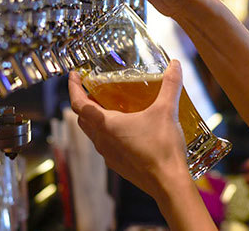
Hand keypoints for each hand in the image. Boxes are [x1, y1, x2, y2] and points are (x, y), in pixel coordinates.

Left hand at [68, 60, 189, 199]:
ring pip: (93, 133)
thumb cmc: (162, 148)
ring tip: (109, 106)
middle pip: (83, 118)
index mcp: (106, 125)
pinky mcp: (118, 165)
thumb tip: (175, 64)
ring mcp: (108, 155)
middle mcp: (102, 141)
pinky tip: (125, 129)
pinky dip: (107, 133)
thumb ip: (170, 85)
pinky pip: (105, 145)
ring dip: (95, 118)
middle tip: (92, 89)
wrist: (168, 183)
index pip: (78, 104)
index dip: (73, 88)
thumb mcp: (167, 111)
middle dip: (84, 102)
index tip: (74, 76)